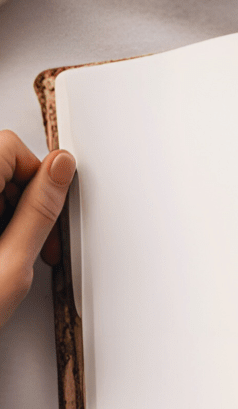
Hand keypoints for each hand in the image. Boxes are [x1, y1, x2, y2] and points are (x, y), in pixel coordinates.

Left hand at [0, 130, 75, 328]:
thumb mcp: (12, 261)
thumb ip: (39, 209)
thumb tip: (61, 169)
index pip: (9, 147)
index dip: (37, 176)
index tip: (45, 210)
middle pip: (1, 167)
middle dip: (25, 200)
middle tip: (33, 240)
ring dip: (9, 217)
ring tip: (11, 257)